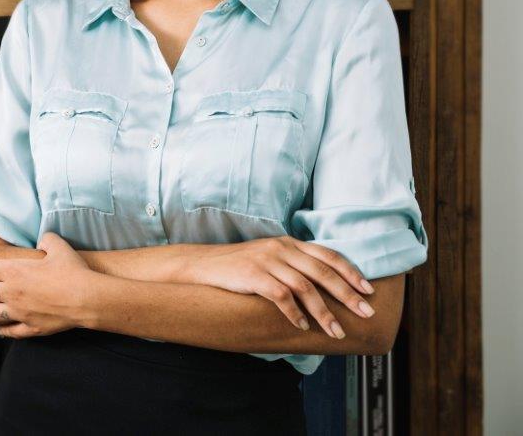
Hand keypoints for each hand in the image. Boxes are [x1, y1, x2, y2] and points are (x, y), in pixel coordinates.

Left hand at [0, 232, 103, 338]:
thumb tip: (43, 239)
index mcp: (15, 270)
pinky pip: (11, 330)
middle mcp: (12, 291)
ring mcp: (19, 311)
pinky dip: (1, 331)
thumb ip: (46, 239)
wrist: (86, 298)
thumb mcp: (58, 246)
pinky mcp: (31, 327)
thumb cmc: (72, 269)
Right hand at [185, 236, 375, 337]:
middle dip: (347, 295)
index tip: (369, 290)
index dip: (351, 272)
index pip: (328, 255)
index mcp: (290, 243)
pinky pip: (281, 296)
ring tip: (336, 331)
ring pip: (305, 288)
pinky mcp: (253, 275)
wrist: (205, 264)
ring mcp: (267, 261)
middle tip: (365, 313)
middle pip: (322, 272)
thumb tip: (328, 284)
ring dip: (324, 313)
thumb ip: (296, 264)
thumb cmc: (242, 265)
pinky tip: (302, 326)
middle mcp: (281, 248)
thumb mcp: (271, 257)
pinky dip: (295, 314)